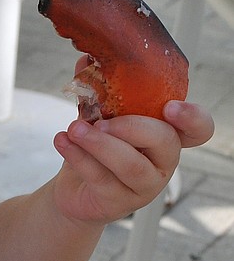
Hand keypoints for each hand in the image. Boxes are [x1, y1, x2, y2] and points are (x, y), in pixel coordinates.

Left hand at [51, 100, 213, 224]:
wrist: (73, 188)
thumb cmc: (94, 149)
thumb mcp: (97, 118)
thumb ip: (96, 92)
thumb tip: (86, 58)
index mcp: (166, 135)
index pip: (199, 129)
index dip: (193, 118)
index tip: (171, 106)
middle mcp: (163, 161)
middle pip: (165, 141)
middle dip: (132, 126)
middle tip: (100, 120)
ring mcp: (144, 186)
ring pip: (132, 165)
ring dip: (101, 144)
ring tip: (73, 129)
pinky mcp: (119, 202)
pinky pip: (102, 178)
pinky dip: (79, 157)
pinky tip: (62, 140)